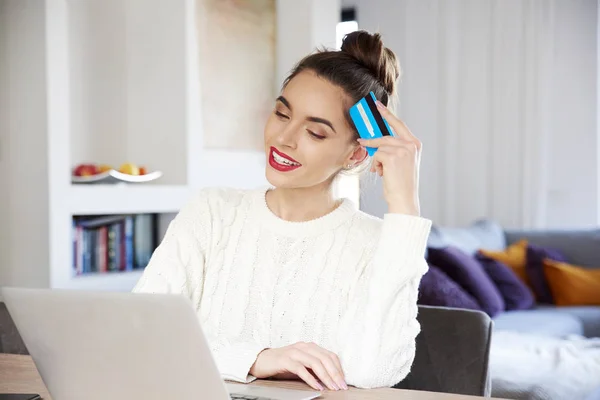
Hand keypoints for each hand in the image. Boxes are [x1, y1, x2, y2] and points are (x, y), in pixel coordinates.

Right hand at [249, 342, 346, 390]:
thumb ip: (314, 368)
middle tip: (341, 386)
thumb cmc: (282, 364)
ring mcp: (294, 352)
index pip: (329, 355)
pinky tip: (317, 386)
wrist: (260, 360)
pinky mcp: (285, 360)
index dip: (338, 368)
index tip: (344, 380)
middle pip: (325, 358)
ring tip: (332, 387)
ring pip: (315, 363)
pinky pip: (301, 369)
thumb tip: (330, 379)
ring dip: (326, 377)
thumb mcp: (301, 364)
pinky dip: (311, 379)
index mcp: (309, 346)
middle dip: (335, 374)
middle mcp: (303, 346)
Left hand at [357, 101, 421, 215]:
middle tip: (361, 140)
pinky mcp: (392, 156)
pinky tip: (382, 173)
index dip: (387, 114)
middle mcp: (411, 145)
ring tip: (380, 170)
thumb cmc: (401, 183)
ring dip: (376, 159)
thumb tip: (375, 142)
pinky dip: (376, 164)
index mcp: (415, 145)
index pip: (399, 125)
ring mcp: (403, 150)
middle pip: (385, 136)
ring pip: (379, 146)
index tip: (378, 105)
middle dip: (372, 140)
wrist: (404, 199)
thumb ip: (393, 149)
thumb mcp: (400, 163)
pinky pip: (376, 154)